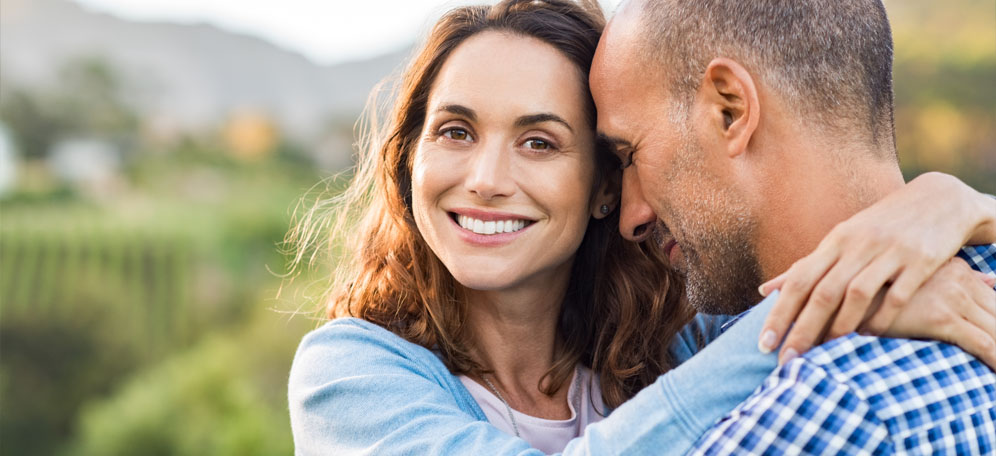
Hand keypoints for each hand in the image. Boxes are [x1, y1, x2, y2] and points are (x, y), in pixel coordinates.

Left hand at [756, 172, 995, 363]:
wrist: (936, 201)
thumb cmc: (878, 228)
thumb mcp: (839, 241)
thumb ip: (805, 267)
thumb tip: (765, 290)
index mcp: (834, 242)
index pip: (798, 281)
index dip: (779, 313)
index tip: (762, 344)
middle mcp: (857, 246)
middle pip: (823, 292)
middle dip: (802, 329)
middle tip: (786, 361)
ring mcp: (889, 252)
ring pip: (857, 293)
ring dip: (839, 327)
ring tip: (825, 355)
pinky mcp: (920, 260)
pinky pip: (898, 295)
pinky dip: (882, 318)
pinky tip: (869, 338)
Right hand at [880, 258, 995, 368]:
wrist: (843, 295)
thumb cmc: (877, 289)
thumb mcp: (920, 275)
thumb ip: (959, 275)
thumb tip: (991, 280)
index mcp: (955, 268)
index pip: (994, 297)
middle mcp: (958, 279)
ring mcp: (951, 296)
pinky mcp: (941, 317)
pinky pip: (983, 343)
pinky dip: (995, 359)